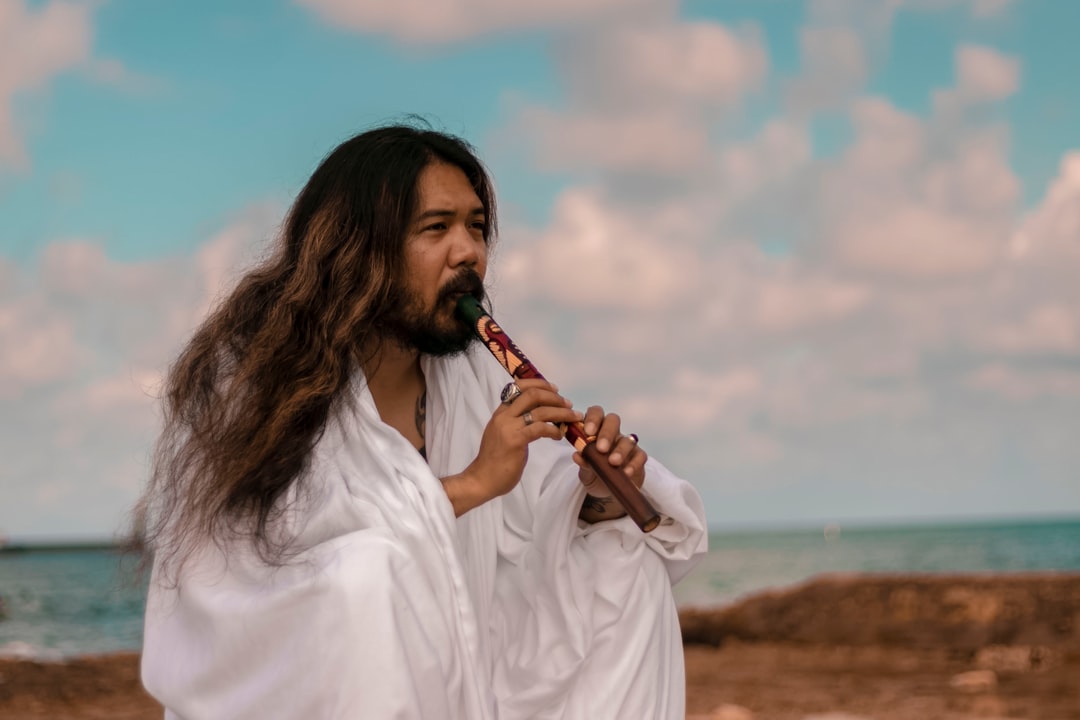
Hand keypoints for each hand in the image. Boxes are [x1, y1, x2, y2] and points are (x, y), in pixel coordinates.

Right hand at [442, 379, 582, 516]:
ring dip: (561, 412)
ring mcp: (509, 427)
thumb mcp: (503, 434)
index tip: (554, 389)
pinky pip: (540, 428)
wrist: (482, 479)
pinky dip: (554, 429)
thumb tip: (537, 418)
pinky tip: (560, 435)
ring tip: (573, 417)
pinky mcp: (516, 440)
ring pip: (540, 410)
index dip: (540, 384)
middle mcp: (504, 415)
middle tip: (567, 404)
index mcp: (501, 412)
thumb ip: (516, 423)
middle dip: (554, 397)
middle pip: (532, 394)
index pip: (519, 387)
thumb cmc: (494, 460)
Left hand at [572, 406, 647, 522]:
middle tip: (601, 448)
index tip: (588, 432)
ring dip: (620, 451)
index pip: (596, 413)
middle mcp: (612, 433)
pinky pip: (640, 456)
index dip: (592, 418)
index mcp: (596, 430)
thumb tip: (577, 455)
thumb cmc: (594, 474)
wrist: (607, 491)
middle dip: (606, 433)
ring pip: (627, 440)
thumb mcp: (585, 470)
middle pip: (613, 421)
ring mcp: (627, 444)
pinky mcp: (638, 457)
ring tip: (613, 463)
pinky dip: (633, 464)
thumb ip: (583, 462)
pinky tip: (626, 472)